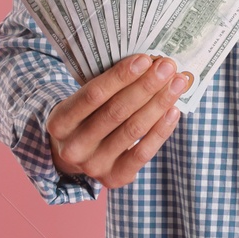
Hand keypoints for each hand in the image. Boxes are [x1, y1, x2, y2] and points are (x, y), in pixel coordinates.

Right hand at [46, 53, 192, 187]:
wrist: (79, 155)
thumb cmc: (88, 116)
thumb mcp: (84, 101)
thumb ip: (109, 85)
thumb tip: (150, 63)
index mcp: (60, 122)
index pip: (93, 94)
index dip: (121, 76)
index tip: (146, 59)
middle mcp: (73, 147)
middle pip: (116, 112)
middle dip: (146, 86)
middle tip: (168, 67)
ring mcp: (93, 166)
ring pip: (132, 130)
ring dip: (159, 103)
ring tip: (178, 83)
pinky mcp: (114, 178)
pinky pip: (143, 153)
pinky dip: (161, 130)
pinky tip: (174, 110)